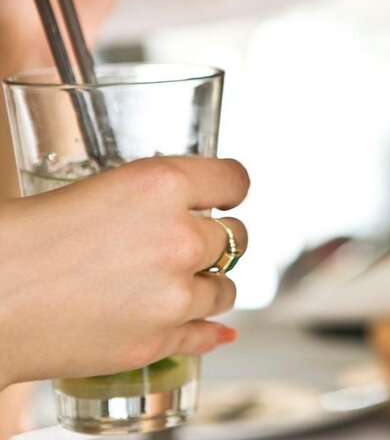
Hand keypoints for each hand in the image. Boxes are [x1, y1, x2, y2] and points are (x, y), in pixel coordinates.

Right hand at [0, 157, 249, 386]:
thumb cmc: (21, 238)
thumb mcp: (96, 189)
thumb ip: (151, 198)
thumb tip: (192, 209)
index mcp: (161, 185)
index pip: (234, 180)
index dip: (230, 189)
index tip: (227, 196)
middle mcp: (179, 238)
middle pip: (236, 237)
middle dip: (214, 239)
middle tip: (188, 244)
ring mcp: (172, 295)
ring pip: (226, 288)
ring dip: (208, 285)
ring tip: (177, 284)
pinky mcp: (156, 340)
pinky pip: (205, 334)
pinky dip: (207, 330)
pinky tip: (214, 328)